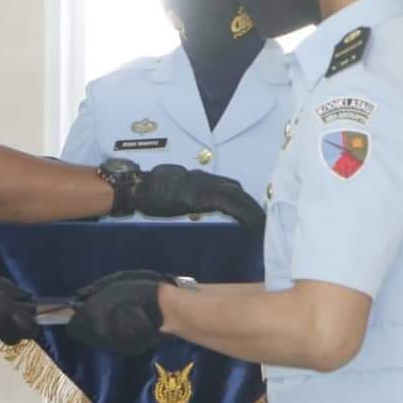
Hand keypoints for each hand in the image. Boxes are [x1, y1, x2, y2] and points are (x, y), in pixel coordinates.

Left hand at [67, 270, 177, 356]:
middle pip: (85, 336)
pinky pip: (115, 343)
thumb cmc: (137, 289)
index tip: (84, 310)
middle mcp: (97, 336)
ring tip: (118, 317)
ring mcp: (113, 346)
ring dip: (103, 331)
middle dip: (89, 325)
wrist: (166, 310)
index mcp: (90, 318)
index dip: (77, 319)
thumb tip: (79, 298)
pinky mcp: (128, 351)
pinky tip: (130, 325)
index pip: (72, 328)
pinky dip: (118, 336)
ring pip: (99, 341)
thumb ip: (92, 291)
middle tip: (102, 311)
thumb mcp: (112, 281)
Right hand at [133, 165, 264, 227]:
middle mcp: (205, 179)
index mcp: (198, 179)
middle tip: (262, 217)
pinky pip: (232, 205)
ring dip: (252, 208)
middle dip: (250, 203)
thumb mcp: (171, 190)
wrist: (139, 187)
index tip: (250, 209)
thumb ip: (185, 195)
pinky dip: (245, 214)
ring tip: (262, 221)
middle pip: (236, 189)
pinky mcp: (205, 197)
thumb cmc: (148, 192)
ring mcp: (206, 187)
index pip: (226, 186)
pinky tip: (253, 223)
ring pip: (238, 196)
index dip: (240, 198)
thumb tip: (189, 203)